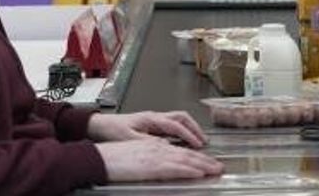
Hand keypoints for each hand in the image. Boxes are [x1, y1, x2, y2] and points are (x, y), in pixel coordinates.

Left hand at [87, 111, 207, 148]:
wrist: (102, 125)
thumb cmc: (113, 129)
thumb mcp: (130, 137)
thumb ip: (148, 141)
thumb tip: (166, 145)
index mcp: (151, 118)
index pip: (175, 125)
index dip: (188, 135)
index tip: (198, 144)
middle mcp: (155, 116)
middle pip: (181, 117)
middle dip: (195, 128)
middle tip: (203, 140)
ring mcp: (155, 119)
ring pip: (178, 119)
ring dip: (190, 128)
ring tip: (198, 140)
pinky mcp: (153, 124)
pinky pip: (172, 125)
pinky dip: (182, 131)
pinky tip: (184, 140)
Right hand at [96, 140, 223, 182]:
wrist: (99, 157)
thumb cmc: (113, 158)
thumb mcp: (136, 154)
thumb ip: (151, 157)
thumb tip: (162, 164)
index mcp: (154, 146)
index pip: (180, 150)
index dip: (196, 156)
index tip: (208, 162)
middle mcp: (158, 148)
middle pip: (187, 153)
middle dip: (205, 160)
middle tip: (219, 166)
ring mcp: (156, 156)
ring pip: (185, 159)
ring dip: (203, 164)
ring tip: (215, 169)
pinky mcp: (152, 165)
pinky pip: (175, 167)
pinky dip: (189, 169)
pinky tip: (199, 172)